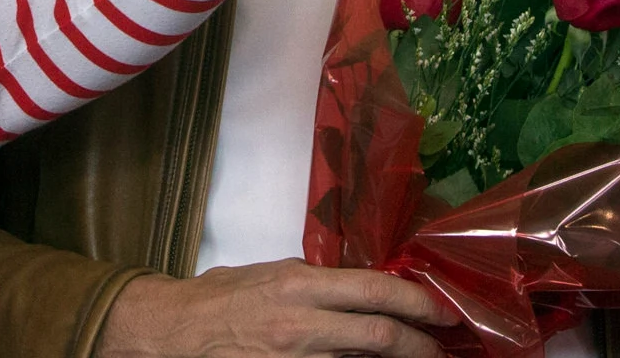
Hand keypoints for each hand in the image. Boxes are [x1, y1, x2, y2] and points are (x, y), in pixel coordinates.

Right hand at [94, 262, 455, 357]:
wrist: (175, 333)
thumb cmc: (222, 299)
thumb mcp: (272, 272)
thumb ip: (317, 280)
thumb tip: (359, 286)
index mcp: (300, 286)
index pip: (375, 291)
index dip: (418, 302)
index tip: (444, 309)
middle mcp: (302, 324)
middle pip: (380, 337)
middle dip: (420, 344)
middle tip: (442, 346)